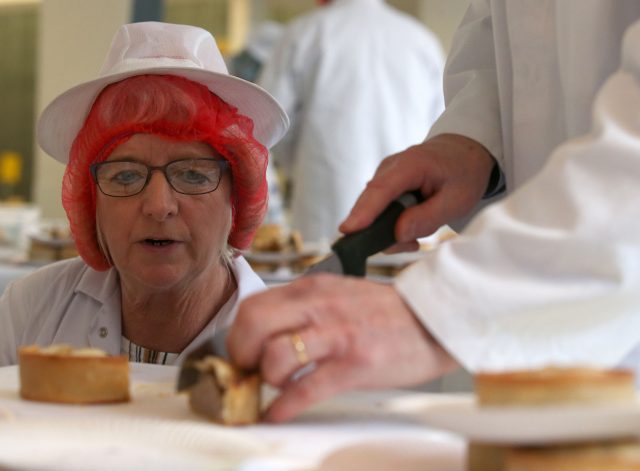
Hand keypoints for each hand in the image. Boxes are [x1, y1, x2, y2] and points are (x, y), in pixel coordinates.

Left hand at [228, 274, 456, 421]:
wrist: (434, 319)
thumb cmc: (384, 313)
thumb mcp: (338, 295)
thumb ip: (304, 309)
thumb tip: (268, 337)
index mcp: (312, 288)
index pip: (253, 305)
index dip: (238, 335)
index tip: (242, 354)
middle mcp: (319, 306)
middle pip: (253, 324)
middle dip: (241, 354)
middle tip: (249, 371)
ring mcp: (337, 334)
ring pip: (276, 356)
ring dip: (266, 379)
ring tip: (276, 386)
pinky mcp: (355, 364)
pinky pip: (305, 389)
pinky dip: (284, 406)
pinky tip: (279, 413)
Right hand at [340, 134, 493, 251]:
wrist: (464, 153)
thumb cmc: (463, 174)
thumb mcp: (457, 200)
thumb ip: (427, 218)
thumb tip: (398, 234)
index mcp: (411, 164)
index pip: (382, 190)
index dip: (364, 211)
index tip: (348, 230)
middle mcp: (390, 167)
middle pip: (370, 201)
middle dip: (378, 231)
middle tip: (409, 246)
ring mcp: (384, 175)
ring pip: (372, 209)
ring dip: (388, 230)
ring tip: (415, 239)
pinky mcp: (383, 184)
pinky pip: (377, 209)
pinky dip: (390, 224)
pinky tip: (409, 229)